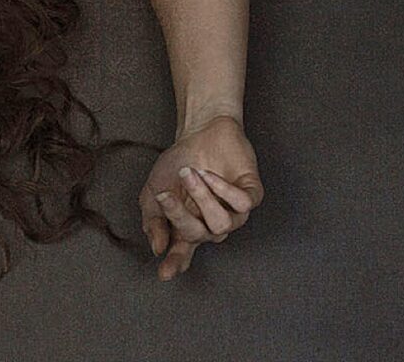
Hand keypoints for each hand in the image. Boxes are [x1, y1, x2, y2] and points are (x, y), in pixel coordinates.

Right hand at [137, 114, 263, 280]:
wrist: (201, 131)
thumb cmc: (180, 161)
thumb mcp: (155, 188)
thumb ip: (153, 218)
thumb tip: (157, 246)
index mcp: (190, 225)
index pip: (183, 251)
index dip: (175, 262)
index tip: (164, 273)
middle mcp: (212, 224)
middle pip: (199, 235)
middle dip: (180, 214)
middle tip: (166, 194)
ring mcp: (233, 212)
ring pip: (222, 223)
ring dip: (202, 197)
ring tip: (190, 175)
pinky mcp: (250, 196)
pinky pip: (242, 204)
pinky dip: (223, 188)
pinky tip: (210, 174)